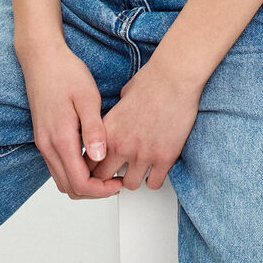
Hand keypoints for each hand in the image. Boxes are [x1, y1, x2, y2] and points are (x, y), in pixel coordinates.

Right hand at [17, 40, 125, 200]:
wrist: (42, 58)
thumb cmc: (65, 73)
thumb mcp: (87, 98)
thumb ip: (94, 130)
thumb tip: (100, 158)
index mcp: (60, 139)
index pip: (80, 183)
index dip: (101, 190)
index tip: (119, 181)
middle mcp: (48, 146)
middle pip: (70, 188)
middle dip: (94, 191)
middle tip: (116, 180)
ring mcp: (43, 143)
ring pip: (62, 180)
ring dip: (83, 183)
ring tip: (106, 170)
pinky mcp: (43, 138)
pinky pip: (58, 167)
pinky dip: (74, 171)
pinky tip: (91, 158)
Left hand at [86, 56, 203, 190]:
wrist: (175, 77)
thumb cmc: (152, 80)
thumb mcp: (122, 97)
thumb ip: (115, 119)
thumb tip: (116, 126)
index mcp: (107, 130)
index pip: (87, 162)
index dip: (92, 168)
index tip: (99, 167)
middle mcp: (122, 145)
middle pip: (103, 179)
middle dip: (108, 178)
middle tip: (116, 174)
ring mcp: (143, 154)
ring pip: (130, 185)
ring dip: (133, 178)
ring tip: (138, 169)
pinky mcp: (164, 158)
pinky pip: (154, 184)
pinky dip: (154, 179)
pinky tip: (155, 169)